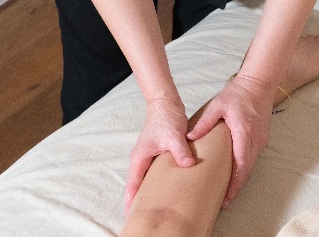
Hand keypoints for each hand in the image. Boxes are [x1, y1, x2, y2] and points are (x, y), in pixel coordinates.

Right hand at [124, 95, 195, 210]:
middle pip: (136, 183)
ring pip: (144, 178)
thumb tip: (188, 166)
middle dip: (137, 199)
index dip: (132, 199)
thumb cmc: (166, 118)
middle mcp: (141, 157)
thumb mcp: (175, 136)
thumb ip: (180, 152)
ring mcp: (147, 155)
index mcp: (140, 156)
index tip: (131, 214)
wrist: (166, 103)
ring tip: (152, 207)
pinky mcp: (156, 152)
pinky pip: (152, 171)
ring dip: (146, 191)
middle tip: (141, 215)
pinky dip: (155, 181)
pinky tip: (164, 189)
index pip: (133, 183)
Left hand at [187, 75, 274, 206]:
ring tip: (227, 195)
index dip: (234, 182)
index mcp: (244, 131)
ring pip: (251, 166)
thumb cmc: (237, 94)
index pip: (240, 163)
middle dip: (236, 188)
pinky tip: (235, 176)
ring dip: (240, 180)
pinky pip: (252, 159)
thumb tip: (189, 138)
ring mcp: (261, 140)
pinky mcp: (262, 139)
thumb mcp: (218, 105)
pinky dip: (244, 170)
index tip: (226, 197)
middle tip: (224, 203)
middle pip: (247, 170)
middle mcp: (255, 139)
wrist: (259, 83)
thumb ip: (204, 122)